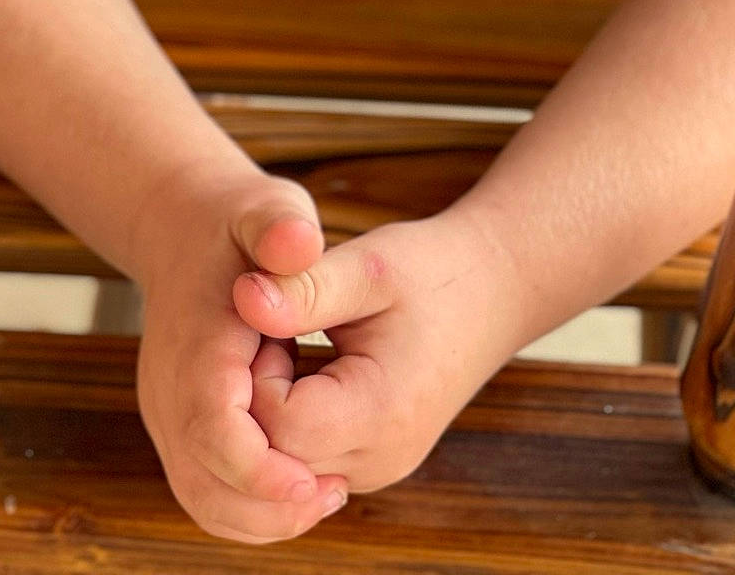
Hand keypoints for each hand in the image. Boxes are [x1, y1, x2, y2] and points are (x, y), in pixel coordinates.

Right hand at [134, 173, 349, 541]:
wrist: (182, 228)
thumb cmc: (239, 223)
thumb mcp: (268, 210)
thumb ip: (281, 227)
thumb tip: (297, 245)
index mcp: (195, 347)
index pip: (213, 431)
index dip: (261, 469)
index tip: (315, 482)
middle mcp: (169, 391)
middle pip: (205, 484)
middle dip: (269, 509)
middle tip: (333, 496)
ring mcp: (168, 415)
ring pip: (204, 500)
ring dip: (262, 516)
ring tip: (324, 495)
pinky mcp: (179, 428)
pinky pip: (206, 491)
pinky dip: (249, 507)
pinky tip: (300, 485)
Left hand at [234, 207, 518, 493]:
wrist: (491, 293)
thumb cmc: (431, 271)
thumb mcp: (367, 265)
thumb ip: (304, 287)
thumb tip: (243, 296)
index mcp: (380, 414)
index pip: (280, 426)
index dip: (256, 373)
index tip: (269, 320)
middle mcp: (379, 460)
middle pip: (277, 456)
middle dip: (255, 395)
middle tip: (270, 330)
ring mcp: (376, 468)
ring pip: (285, 466)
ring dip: (270, 410)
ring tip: (286, 345)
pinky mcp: (371, 462)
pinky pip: (306, 459)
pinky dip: (288, 420)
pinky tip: (299, 366)